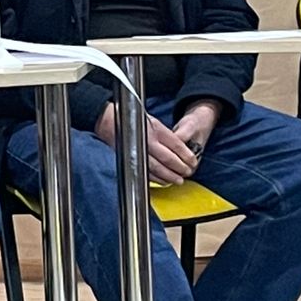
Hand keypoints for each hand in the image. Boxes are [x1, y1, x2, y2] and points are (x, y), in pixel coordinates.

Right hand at [91, 100, 217, 185]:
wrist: (108, 121)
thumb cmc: (132, 120)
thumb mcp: (152, 121)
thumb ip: (165, 134)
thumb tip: (181, 146)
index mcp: (156, 130)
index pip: (177, 145)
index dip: (186, 155)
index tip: (192, 161)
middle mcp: (148, 141)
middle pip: (169, 159)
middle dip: (180, 168)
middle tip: (187, 173)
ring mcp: (139, 152)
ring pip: (158, 169)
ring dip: (169, 176)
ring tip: (178, 180)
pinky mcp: (131, 159)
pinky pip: (146, 172)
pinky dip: (157, 179)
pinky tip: (164, 181)